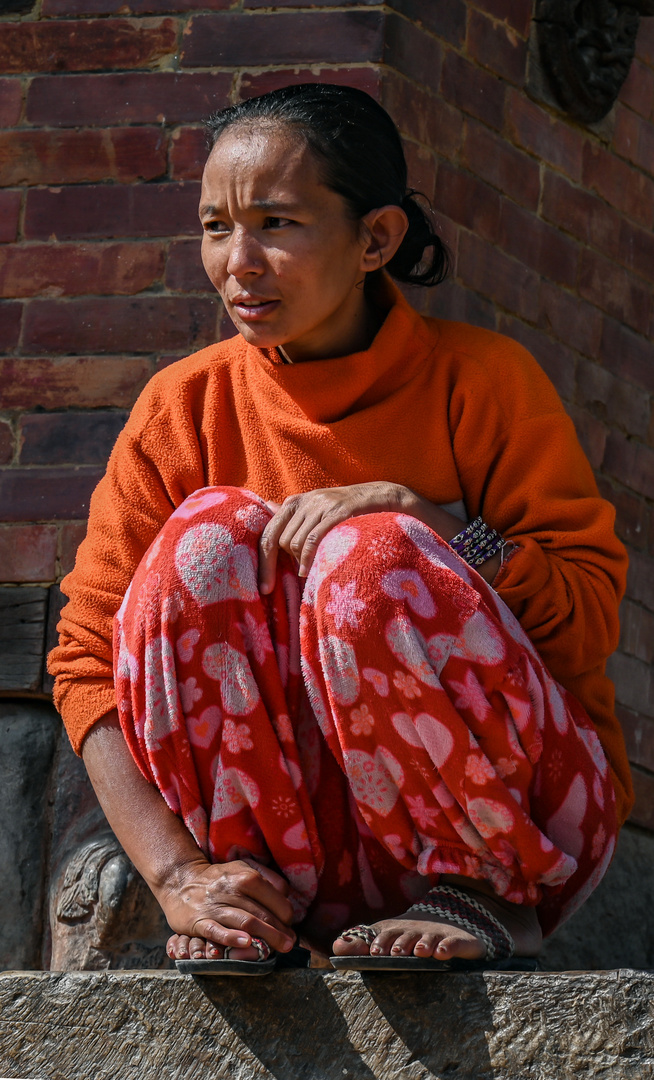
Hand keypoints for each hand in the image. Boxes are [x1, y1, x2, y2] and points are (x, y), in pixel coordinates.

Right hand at [161, 857, 294, 959]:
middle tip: (290, 944)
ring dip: (266, 937)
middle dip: (281, 932)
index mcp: (247, 876)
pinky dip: (232, 937)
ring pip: (247, 922)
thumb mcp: (244, 869)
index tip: (289, 928)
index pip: (277, 900)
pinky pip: (217, 931)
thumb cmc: (220, 879)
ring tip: (279, 949)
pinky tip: (247, 943)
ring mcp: (215, 905)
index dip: (287, 917)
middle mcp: (233, 889)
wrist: (180, 880)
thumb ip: (267, 879)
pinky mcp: (199, 921)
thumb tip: (287, 895)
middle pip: (264, 914)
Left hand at [259, 481, 411, 593]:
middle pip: (281, 541)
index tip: (264, 589)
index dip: (262, 562)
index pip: (267, 533)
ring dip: (302, 561)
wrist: (385, 497)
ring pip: (295, 542)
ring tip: (318, 566)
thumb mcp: (319, 513)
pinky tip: (311, 571)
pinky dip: (308, 559)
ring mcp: (321, 505)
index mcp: (295, 502)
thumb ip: (294, 520)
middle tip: (302, 573)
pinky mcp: (337, 512)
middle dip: (287, 562)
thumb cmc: (349, 513)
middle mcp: (305, 501)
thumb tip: (268, 514)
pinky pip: (312, 540)